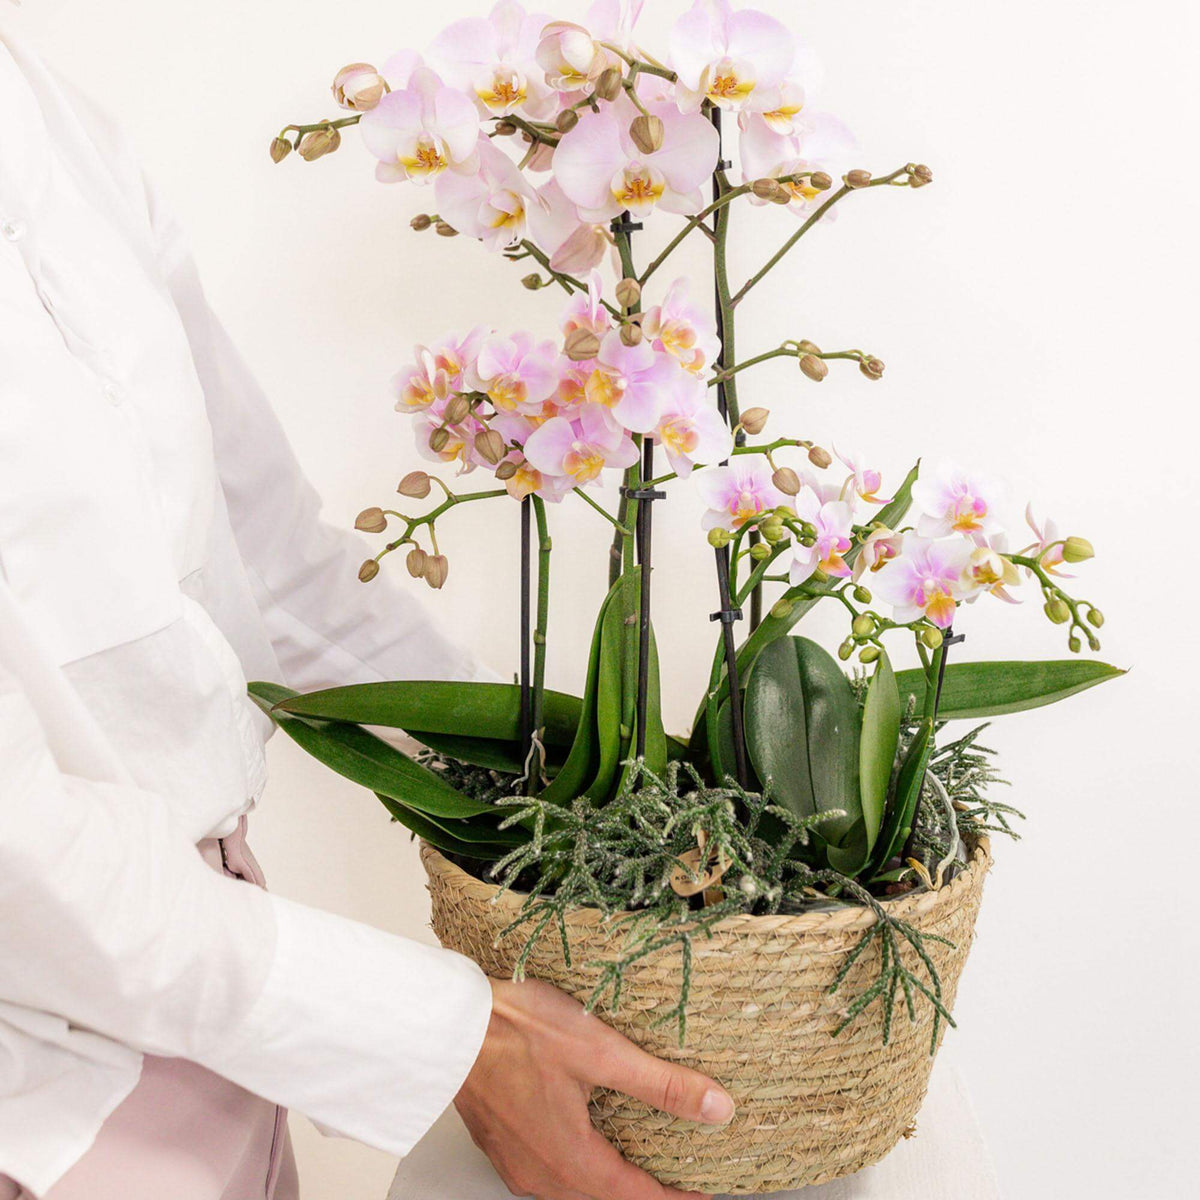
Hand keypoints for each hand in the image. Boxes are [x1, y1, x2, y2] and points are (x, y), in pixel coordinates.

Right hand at [455, 978, 734, 1199]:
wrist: (446, 1023)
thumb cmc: (515, 1030)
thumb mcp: (601, 1050)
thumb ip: (661, 1085)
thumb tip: (716, 1109)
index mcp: (571, 1160)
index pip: (638, 1196)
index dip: (677, 1198)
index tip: (704, 1194)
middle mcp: (541, 1174)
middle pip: (605, 1198)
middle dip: (643, 1191)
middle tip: (678, 1173)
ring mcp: (516, 1161)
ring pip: (573, 1188)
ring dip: (608, 1179)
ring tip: (637, 1156)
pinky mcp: (500, 1142)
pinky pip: (547, 1171)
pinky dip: (577, 1164)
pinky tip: (584, 1136)